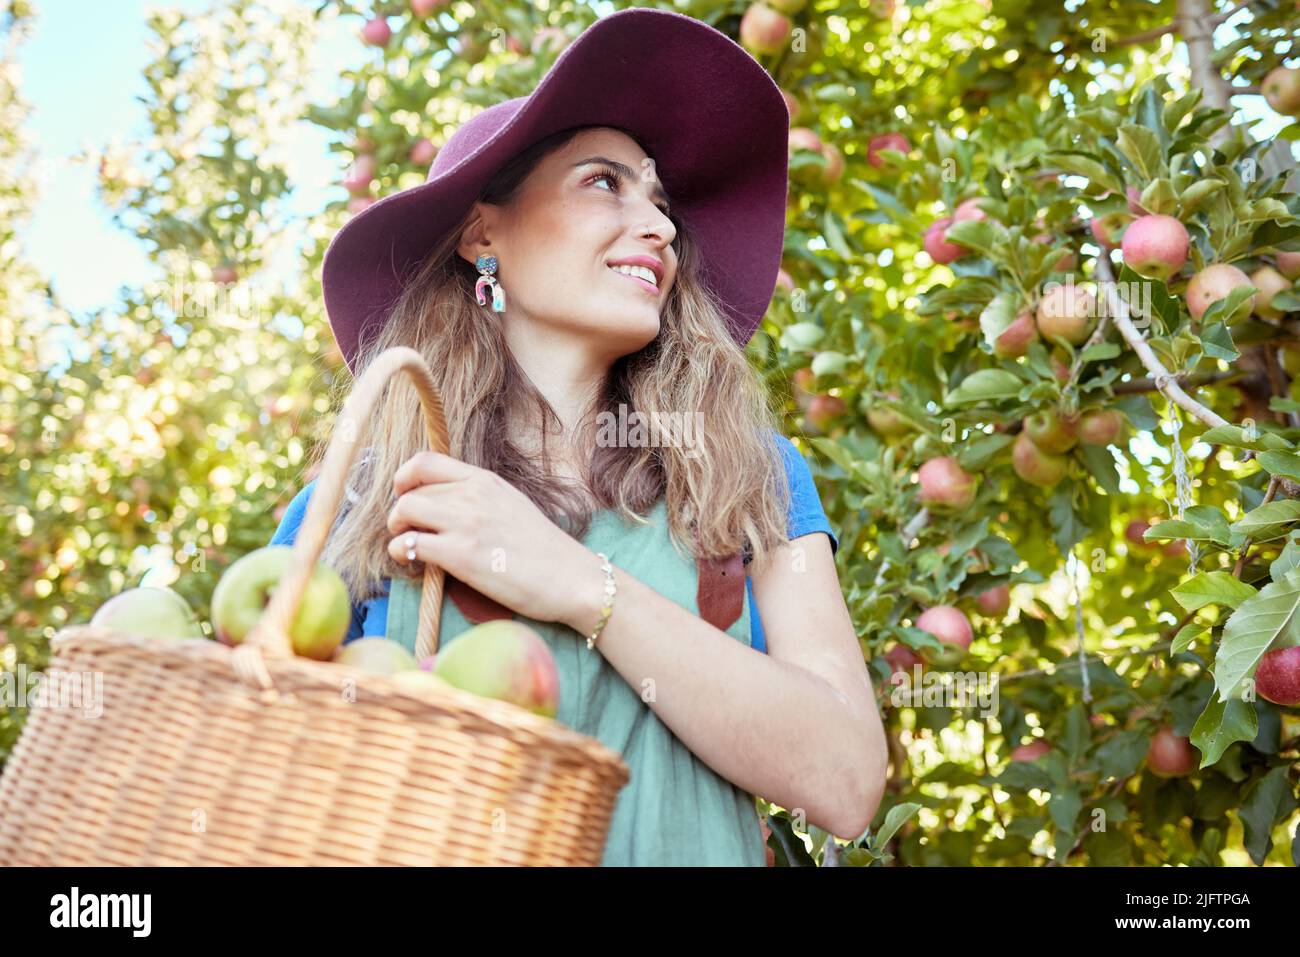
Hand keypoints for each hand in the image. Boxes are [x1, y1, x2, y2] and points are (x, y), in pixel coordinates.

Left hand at [385, 451, 602, 629]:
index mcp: (484, 480)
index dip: (404, 478)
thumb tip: (442, 503)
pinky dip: (400, 552)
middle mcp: (472, 495)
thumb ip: (477, 497)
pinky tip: (412, 562)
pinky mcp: (461, 555)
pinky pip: (409, 544)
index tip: (405, 495)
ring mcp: (466, 524)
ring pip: (404, 512)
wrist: (571, 577)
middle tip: (408, 532)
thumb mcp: (510, 504)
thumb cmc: (543, 549)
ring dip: (397, 531)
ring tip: (407, 546)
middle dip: (400, 513)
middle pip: (410, 491)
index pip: (425, 462)